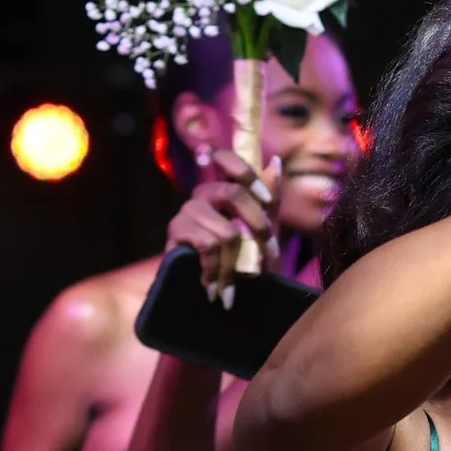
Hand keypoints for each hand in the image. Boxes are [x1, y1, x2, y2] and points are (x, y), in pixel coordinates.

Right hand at [166, 157, 275, 293]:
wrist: (216, 292)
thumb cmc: (242, 262)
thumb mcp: (264, 233)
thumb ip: (270, 201)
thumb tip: (274, 162)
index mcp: (223, 188)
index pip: (224, 158)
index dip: (246, 172)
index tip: (266, 199)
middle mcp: (203, 193)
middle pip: (233, 193)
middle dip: (258, 226)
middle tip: (269, 254)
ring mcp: (187, 210)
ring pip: (225, 231)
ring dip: (235, 263)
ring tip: (231, 284)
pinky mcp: (176, 230)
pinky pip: (207, 245)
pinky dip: (216, 269)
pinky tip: (212, 284)